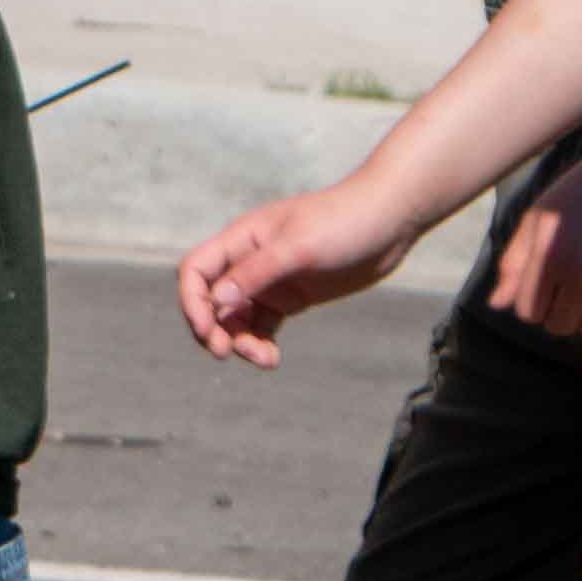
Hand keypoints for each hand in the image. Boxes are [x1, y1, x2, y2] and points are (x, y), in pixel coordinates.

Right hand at [177, 182, 429, 369]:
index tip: (208, 330)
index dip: (192, 302)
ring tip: (265, 360)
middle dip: (213, 329)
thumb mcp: (297, 248)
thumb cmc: (343, 222)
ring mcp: (270, 280)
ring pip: (237, 319)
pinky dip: (260, 343)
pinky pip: (262, 326)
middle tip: (226, 353)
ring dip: (240, 342)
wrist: (389, 220)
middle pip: (211, 301)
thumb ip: (255, 273)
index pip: (196, 271)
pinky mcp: (291, 296)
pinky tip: (273, 358)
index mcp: (242, 240)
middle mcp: (249, 260)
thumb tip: (216, 300)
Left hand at [493, 116, 581, 339]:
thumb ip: (514, 264)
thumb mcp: (537, 220)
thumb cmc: (578, 195)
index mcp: (548, 257)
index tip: (545, 283)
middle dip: (559, 310)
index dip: (533, 302)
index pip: (529, 312)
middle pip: (559, 326)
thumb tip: (496, 306)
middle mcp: (580, 273)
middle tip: (570, 282)